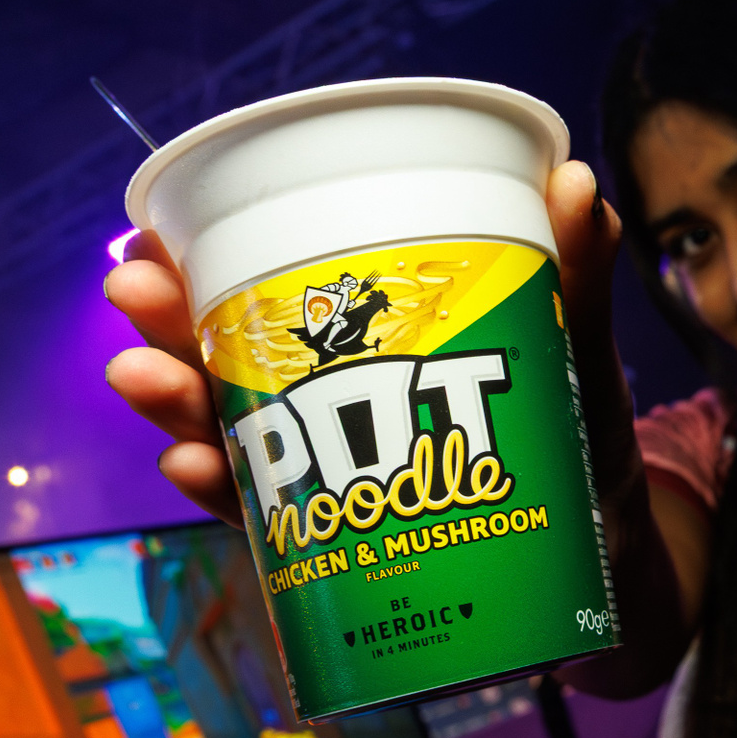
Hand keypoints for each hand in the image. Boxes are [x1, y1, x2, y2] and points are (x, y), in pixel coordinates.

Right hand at [103, 160, 633, 525]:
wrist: (604, 557)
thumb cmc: (574, 438)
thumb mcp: (574, 352)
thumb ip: (575, 278)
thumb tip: (580, 180)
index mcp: (363, 339)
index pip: (264, 290)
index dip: (196, 260)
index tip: (148, 237)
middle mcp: (325, 404)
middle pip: (225, 355)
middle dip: (168, 323)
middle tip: (131, 293)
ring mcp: (326, 476)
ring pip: (227, 432)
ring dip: (175, 402)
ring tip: (140, 379)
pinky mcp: (341, 544)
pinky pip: (265, 521)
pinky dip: (222, 493)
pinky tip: (191, 469)